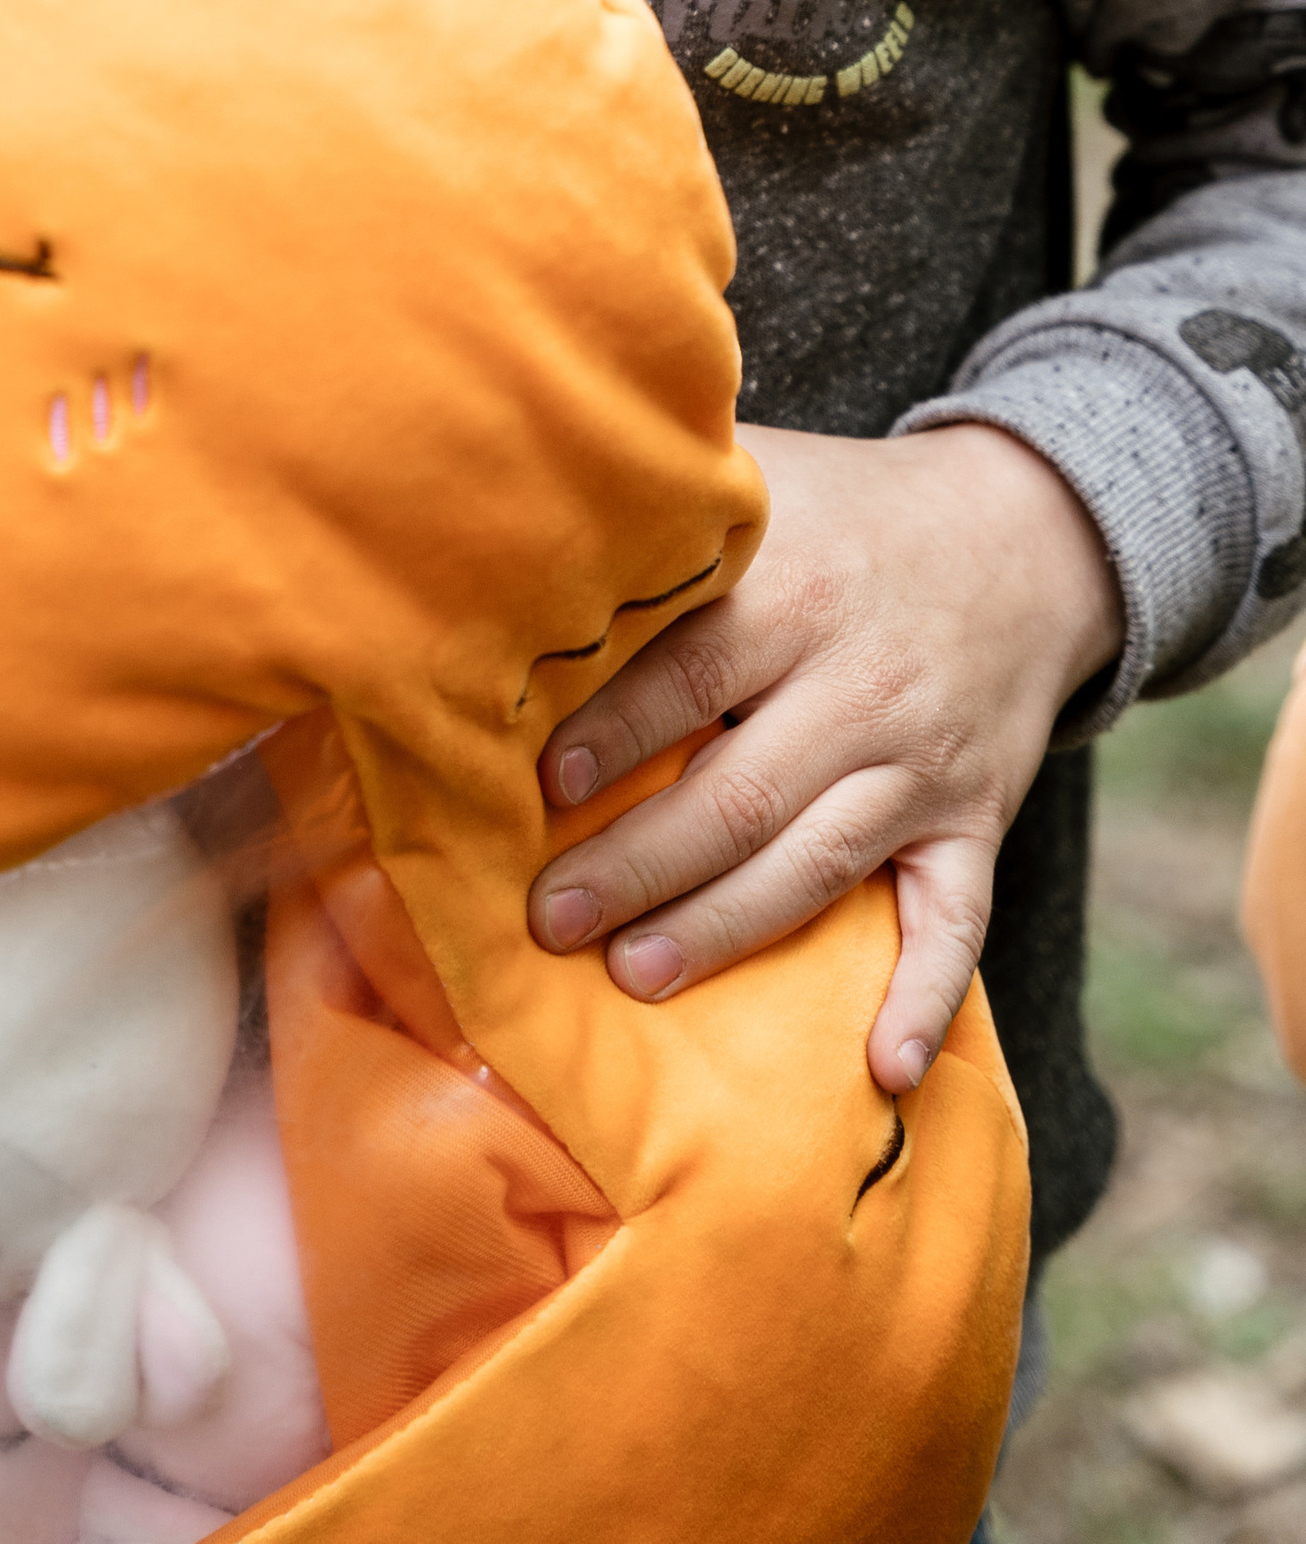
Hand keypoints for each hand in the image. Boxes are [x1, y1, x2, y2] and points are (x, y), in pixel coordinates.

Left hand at [526, 419, 1125, 1093]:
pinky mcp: (974, 823)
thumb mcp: (764, 481)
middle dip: (638, 864)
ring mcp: (923, 766)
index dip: (613, 734)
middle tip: (551, 917)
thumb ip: (667, 510)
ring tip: (635, 973)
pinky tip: (879, 1069)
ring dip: (723, 930)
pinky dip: (923, 998)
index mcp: (798, 592)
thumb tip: (524, 531)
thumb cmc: (849, 513)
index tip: (541, 788)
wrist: (1026, 538)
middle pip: (739, 792)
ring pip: (816, 864)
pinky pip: (955, 921)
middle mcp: (863, 686)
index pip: (691, 672)